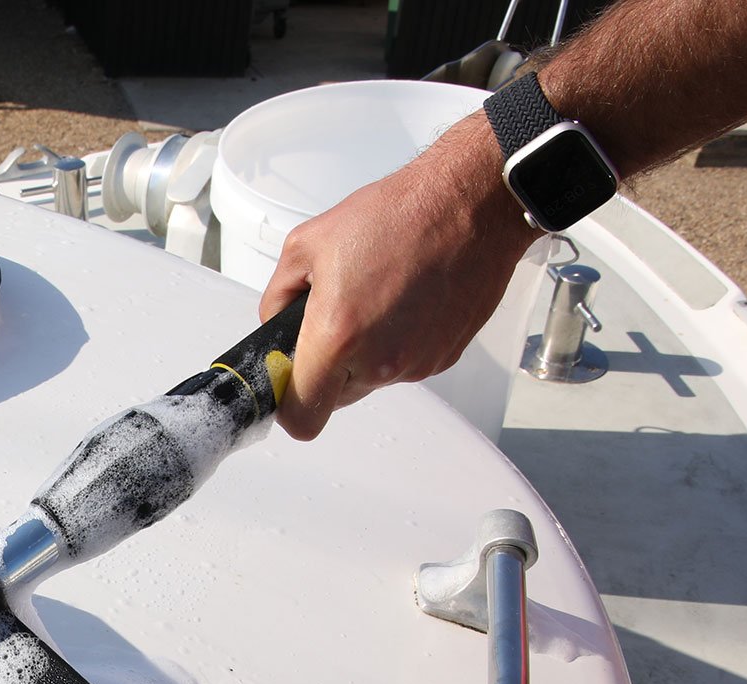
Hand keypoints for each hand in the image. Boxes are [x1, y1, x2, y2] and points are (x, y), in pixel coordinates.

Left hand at [258, 117, 543, 439]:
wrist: (470, 204)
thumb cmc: (397, 215)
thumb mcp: (306, 245)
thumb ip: (277, 300)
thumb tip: (276, 329)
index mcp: (337, 337)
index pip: (302, 416)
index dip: (289, 403)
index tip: (290, 379)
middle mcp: (379, 362)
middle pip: (335, 400)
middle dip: (326, 369)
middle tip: (333, 321)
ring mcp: (416, 364)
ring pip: (371, 381)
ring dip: (363, 353)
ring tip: (374, 298)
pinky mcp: (444, 358)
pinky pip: (405, 365)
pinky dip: (397, 342)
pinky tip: (402, 301)